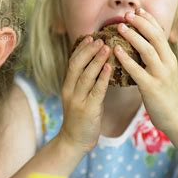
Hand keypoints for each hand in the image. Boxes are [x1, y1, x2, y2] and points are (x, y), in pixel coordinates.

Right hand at [59, 36, 111, 152]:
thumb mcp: (79, 96)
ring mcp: (77, 100)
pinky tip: (109, 67)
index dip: (80, 48)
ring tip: (107, 47)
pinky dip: (102, 77)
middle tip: (100, 38)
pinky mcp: (87, 110)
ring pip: (85, 75)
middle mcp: (69, 90)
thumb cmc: (81, 118)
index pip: (72, 62)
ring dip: (96, 60)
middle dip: (88, 50)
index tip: (90, 37)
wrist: (74, 141)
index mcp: (67, 85)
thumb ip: (86, 82)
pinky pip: (96, 90)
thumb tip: (98, 65)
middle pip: (76, 65)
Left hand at [114, 8, 177, 133]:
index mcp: (169, 57)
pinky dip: (126, 59)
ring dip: (133, 37)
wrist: (175, 118)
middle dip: (141, 23)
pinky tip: (116, 51)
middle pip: (155, 37)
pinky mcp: (152, 87)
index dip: (149, 20)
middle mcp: (167, 63)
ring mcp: (160, 75)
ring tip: (120, 27)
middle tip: (127, 14)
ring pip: (147, 50)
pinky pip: (137, 70)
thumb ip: (154, 57)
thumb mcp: (163, 71)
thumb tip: (141, 41)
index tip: (137, 9)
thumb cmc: (164, 93)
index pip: (160, 33)